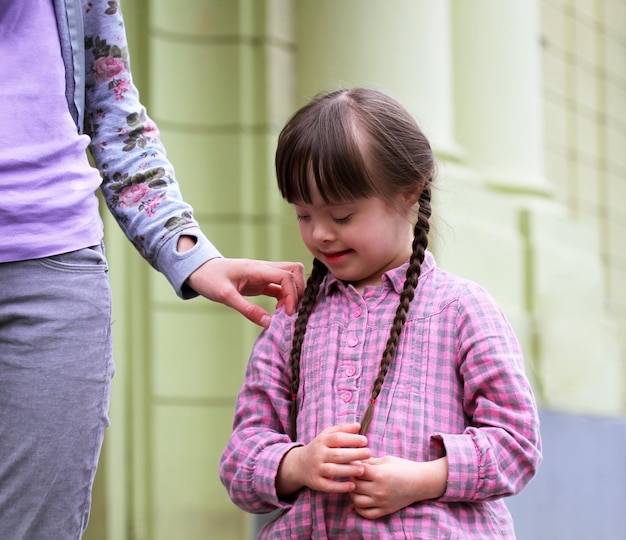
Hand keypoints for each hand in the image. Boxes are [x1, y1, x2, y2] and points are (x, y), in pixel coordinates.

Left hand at [183, 248, 303, 326]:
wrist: (199, 270)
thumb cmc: (209, 279)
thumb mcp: (225, 296)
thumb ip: (247, 310)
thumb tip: (269, 323)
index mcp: (256, 269)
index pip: (286, 276)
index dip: (293, 294)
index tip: (288, 313)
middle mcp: (263, 269)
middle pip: (294, 270)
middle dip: (299, 290)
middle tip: (290, 311)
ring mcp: (263, 274)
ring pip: (290, 277)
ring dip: (293, 294)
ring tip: (284, 313)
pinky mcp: (261, 282)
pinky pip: (280, 286)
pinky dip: (285, 297)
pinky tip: (278, 310)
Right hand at [276, 423, 370, 496]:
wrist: (300, 464)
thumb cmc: (320, 448)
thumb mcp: (327, 435)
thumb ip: (342, 429)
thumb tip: (358, 426)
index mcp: (322, 441)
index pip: (337, 438)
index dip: (351, 439)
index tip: (365, 440)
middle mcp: (318, 454)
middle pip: (337, 454)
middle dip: (354, 454)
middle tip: (368, 453)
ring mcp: (316, 469)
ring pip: (333, 470)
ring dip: (348, 470)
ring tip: (362, 469)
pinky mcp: (316, 483)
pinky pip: (328, 486)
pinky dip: (340, 487)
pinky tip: (352, 485)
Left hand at [349, 456, 447, 518]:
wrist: (421, 482)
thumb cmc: (404, 468)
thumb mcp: (386, 460)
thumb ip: (370, 462)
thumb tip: (355, 462)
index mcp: (379, 474)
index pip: (356, 471)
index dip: (352, 465)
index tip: (353, 462)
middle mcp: (379, 490)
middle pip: (354, 485)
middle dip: (351, 478)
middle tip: (354, 473)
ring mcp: (381, 502)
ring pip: (356, 501)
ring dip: (353, 493)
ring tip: (356, 486)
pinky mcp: (385, 510)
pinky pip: (366, 513)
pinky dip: (358, 508)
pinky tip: (360, 499)